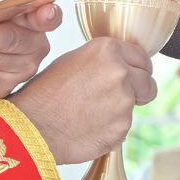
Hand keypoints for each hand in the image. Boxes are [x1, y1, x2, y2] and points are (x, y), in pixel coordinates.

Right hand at [6, 38, 155, 164]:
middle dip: (138, 90)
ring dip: (119, 111)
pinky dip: (110, 129)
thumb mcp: (71, 62)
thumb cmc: (43, 94)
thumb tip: (122, 67)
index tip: (133, 75)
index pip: (142, 57)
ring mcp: (124, 102)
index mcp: (107, 50)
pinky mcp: (122, 128)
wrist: (30, 127)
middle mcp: (120, 72)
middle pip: (148, 82)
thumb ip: (102, 61)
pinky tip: (87, 127)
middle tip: (116, 98)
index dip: (137, 68)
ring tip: (89, 114)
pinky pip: (123, 127)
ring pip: (134, 107)